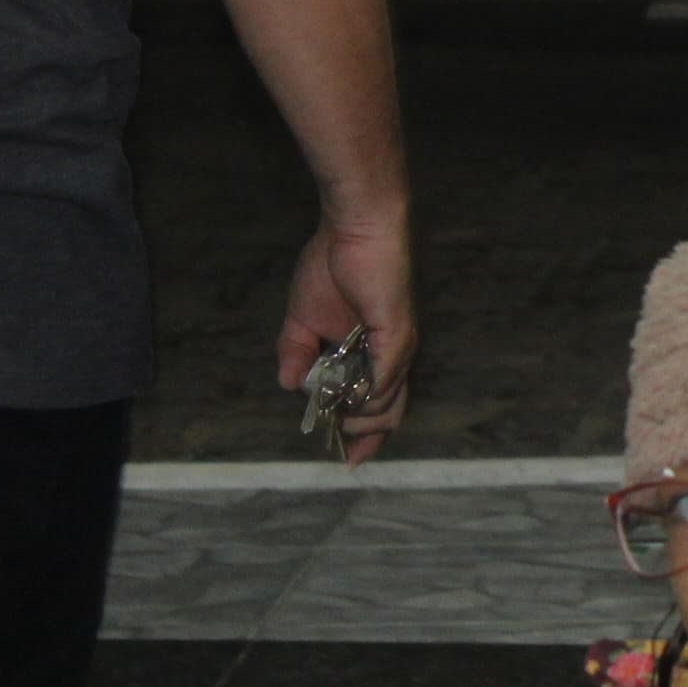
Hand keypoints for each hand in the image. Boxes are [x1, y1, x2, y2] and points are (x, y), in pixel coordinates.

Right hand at [279, 208, 415, 465]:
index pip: (380, 403)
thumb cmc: (334, 264)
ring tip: (334, 412)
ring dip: (356, 415)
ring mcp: (398, 346)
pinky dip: (365, 393)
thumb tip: (289, 386)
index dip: (366, 433)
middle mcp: (393, 354)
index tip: (348, 458)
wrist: (354, 228)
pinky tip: (344, 395)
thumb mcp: (303, 318)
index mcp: (375, 352)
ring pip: (387, 402)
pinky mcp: (397, 335)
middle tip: (341, 445)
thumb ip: (296, 352)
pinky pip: (384, 378)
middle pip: (390, 412)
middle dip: (363, 436)